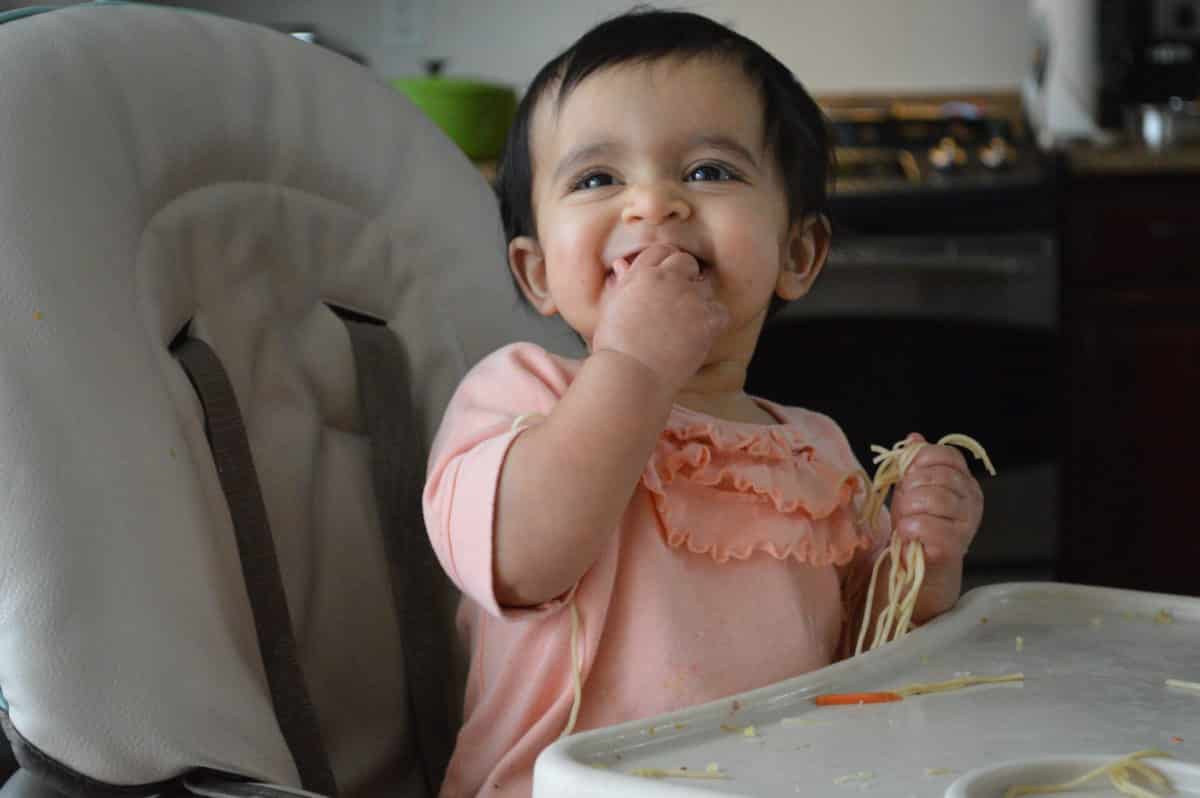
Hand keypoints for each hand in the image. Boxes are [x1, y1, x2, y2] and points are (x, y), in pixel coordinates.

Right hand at [591, 244, 728, 389]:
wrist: (630, 373)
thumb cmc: (614, 346)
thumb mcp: (612, 308)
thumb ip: (623, 284)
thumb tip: (621, 265)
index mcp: (642, 274)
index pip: (661, 252)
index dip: (664, 264)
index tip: (665, 280)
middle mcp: (668, 279)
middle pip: (686, 263)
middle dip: (684, 277)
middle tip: (677, 301)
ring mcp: (690, 298)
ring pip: (705, 287)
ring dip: (699, 300)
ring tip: (685, 324)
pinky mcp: (707, 319)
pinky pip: (720, 311)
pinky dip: (713, 322)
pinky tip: (699, 335)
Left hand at [890, 433, 984, 616]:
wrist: (917, 569)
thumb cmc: (916, 527)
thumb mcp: (912, 489)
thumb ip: (915, 464)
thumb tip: (914, 437)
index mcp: (964, 482)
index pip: (946, 455)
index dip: (920, 461)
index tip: (909, 477)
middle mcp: (971, 500)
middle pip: (937, 475)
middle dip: (911, 488)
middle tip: (907, 506)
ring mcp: (966, 523)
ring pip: (933, 498)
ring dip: (909, 509)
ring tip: (907, 521)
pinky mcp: (953, 546)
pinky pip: (929, 526)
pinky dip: (910, 528)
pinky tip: (907, 533)